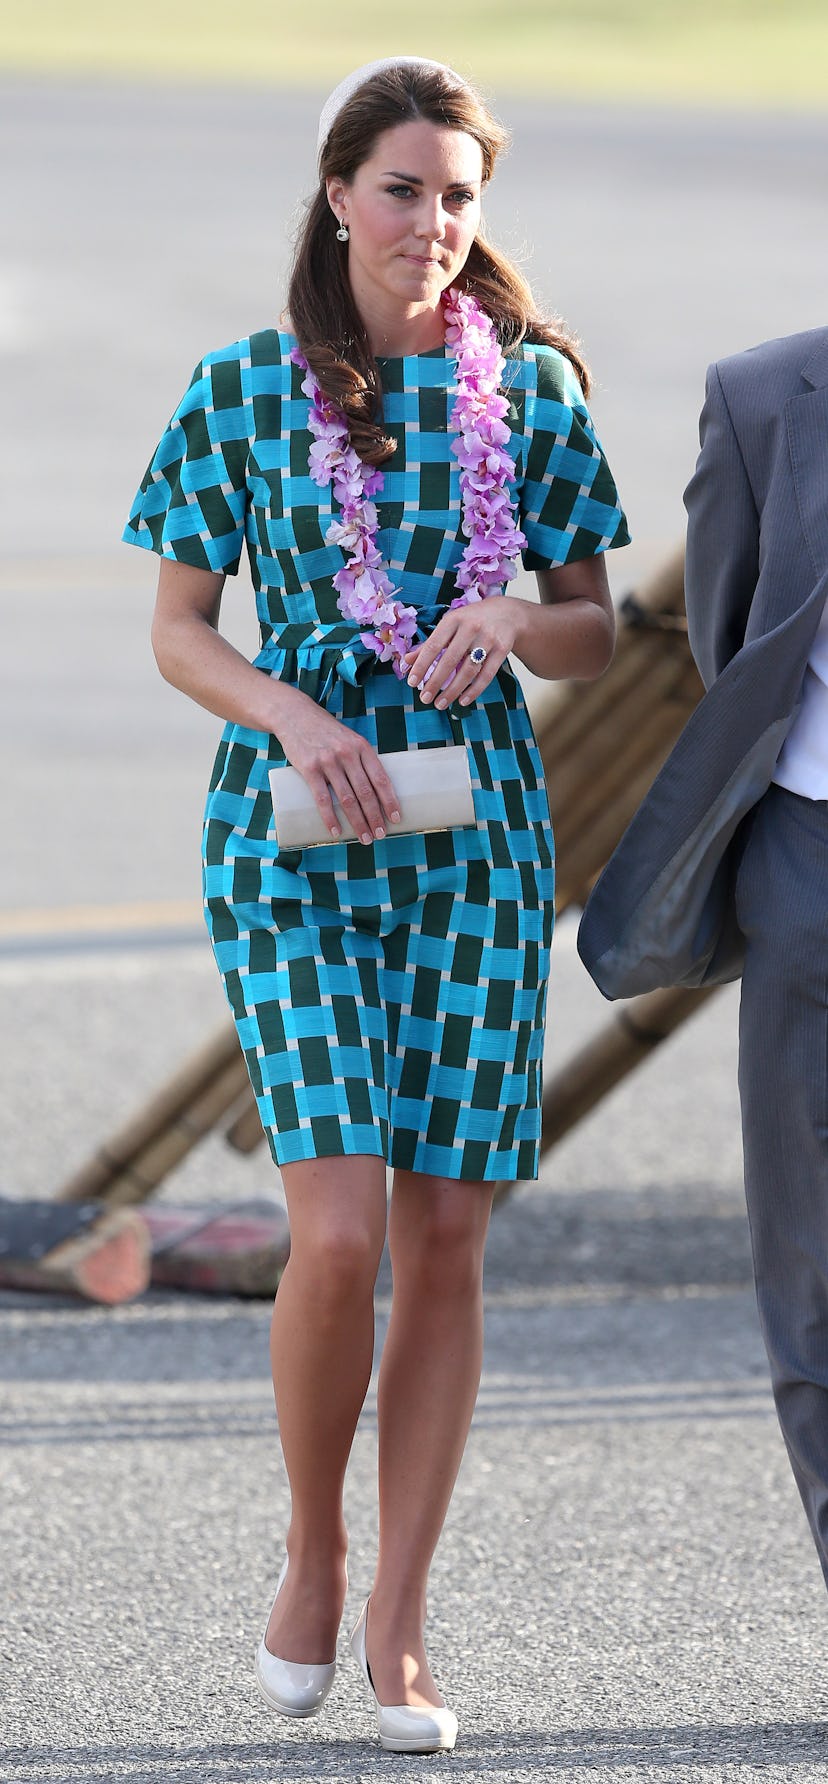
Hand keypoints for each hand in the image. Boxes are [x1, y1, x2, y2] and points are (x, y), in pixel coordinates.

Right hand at [273, 689, 400, 844]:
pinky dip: (330, 818)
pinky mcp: (309, 768)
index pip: (381, 778)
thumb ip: (360, 760)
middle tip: (380, 835)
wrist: (294, 715)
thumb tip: (373, 791)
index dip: (390, 801)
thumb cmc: (325, 732)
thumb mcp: (349, 739)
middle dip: (375, 817)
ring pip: (347, 799)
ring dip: (358, 822)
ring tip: (364, 838)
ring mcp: (328, 761)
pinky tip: (337, 832)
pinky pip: (322, 798)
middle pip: (366, 793)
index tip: (396, 818)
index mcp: (362, 747)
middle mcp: (348, 754)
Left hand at [402, 597, 521, 709]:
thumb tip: (407, 661)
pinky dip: (474, 690)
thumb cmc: (471, 621)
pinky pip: (486, 675)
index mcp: (453, 619)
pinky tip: (462, 701)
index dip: (421, 665)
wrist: (507, 613)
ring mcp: (488, 638)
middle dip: (435, 682)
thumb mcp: (450, 625)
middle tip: (424, 698)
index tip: (411, 682)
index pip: (433, 646)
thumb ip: (430, 643)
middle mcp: (471, 627)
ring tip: (440, 704)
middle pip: (450, 660)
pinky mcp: (502, 649)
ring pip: (468, 670)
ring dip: (453, 690)